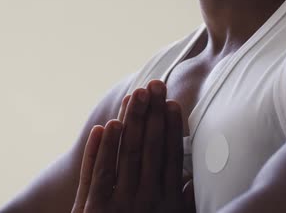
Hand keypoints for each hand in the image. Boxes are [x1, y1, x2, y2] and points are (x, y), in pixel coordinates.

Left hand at [71, 80, 194, 212]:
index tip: (172, 104)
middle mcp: (144, 200)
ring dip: (129, 123)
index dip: (171, 129)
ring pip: (124, 155)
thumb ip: (183, 203)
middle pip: (149, 149)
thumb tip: (193, 178)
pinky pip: (96, 174)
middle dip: (152, 115)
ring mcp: (117, 204)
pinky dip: (99, 149)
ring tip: (134, 96)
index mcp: (165, 203)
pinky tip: (105, 127)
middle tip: (154, 86)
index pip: (170, 157)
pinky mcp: (92, 209)